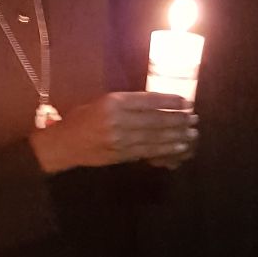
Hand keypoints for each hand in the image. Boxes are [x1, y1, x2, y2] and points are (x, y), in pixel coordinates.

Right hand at [30, 92, 197, 173]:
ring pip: (155, 137)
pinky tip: (178, 148)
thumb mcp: (101, 102)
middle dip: (178, 120)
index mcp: (113, 102)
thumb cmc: (81, 119)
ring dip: (176, 136)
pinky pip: (148, 151)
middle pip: (156, 119)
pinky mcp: (121, 155)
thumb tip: (156, 105)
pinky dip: (165, 150)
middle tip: (193, 119)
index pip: (149, 100)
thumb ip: (126, 103)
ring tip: (191, 134)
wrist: (64, 145)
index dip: (170, 101)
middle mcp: (117, 119)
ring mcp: (120, 139)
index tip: (186, 102)